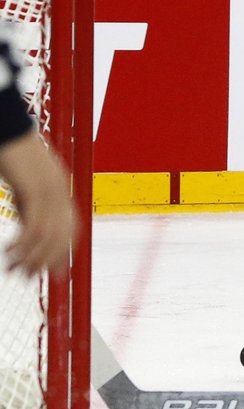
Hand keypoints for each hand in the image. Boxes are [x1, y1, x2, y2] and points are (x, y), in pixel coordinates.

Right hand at [0, 133, 78, 274]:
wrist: (8, 132)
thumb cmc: (14, 159)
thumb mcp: (26, 188)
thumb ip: (32, 207)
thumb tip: (31, 232)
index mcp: (62, 195)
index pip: (70, 233)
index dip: (62, 255)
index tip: (53, 275)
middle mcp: (62, 195)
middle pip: (60, 238)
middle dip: (43, 262)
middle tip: (23, 276)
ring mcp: (51, 192)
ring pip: (48, 236)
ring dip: (30, 258)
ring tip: (12, 269)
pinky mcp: (36, 190)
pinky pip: (34, 226)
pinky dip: (23, 244)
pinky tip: (8, 253)